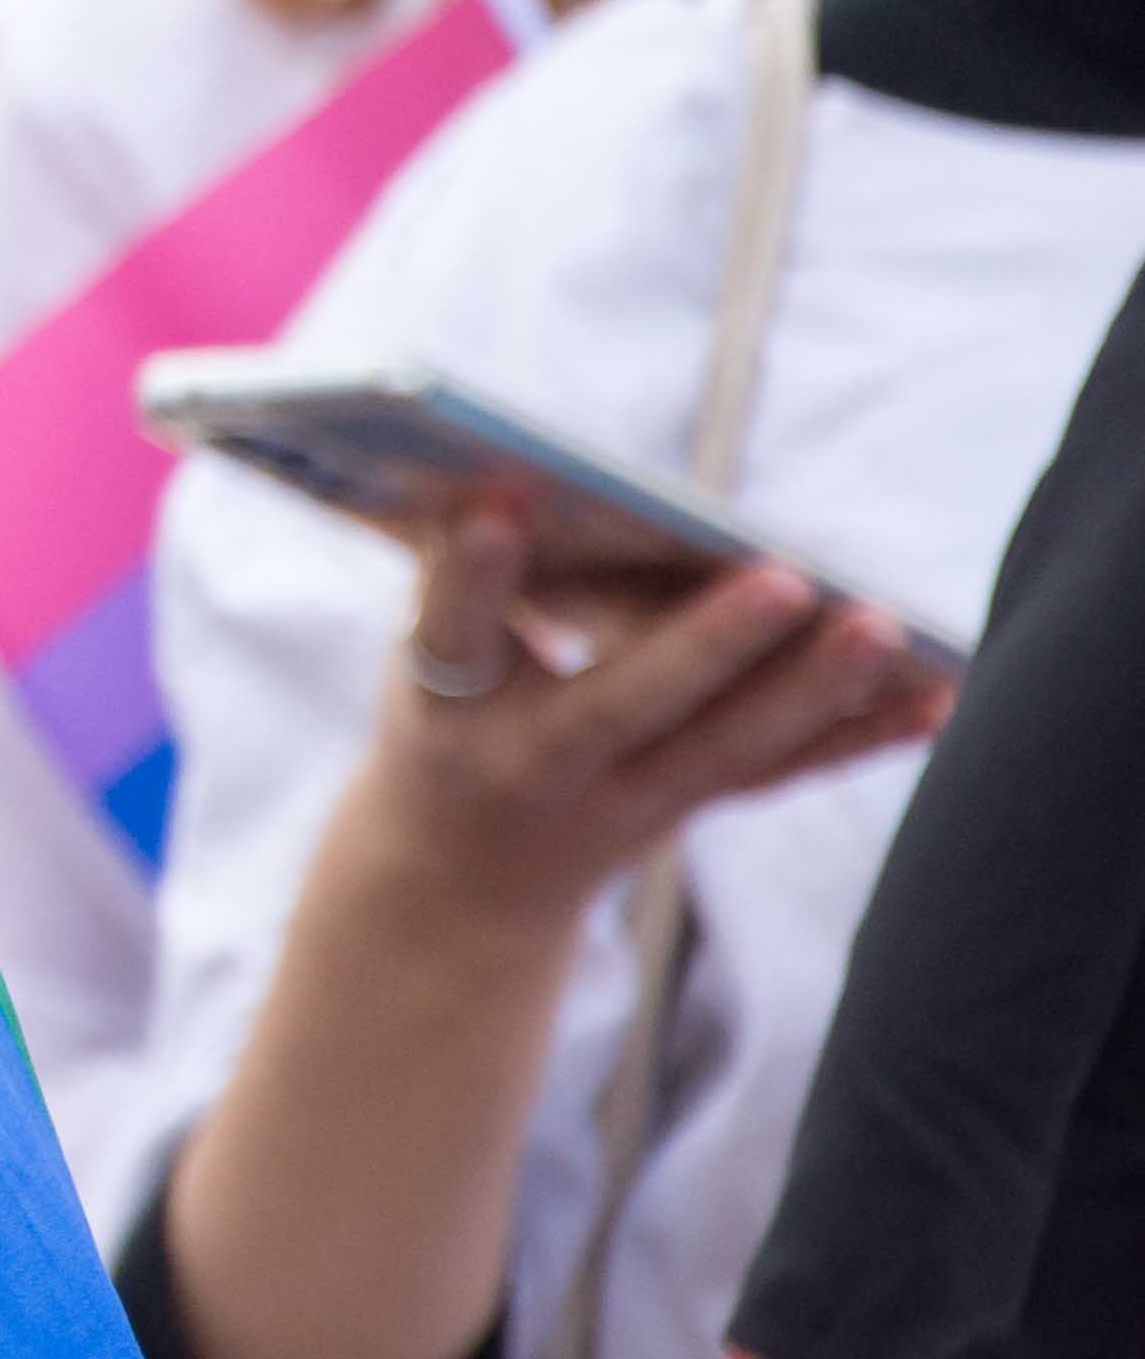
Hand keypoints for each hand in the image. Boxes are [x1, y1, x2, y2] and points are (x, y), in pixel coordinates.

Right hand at [355, 498, 949, 929]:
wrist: (459, 884)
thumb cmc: (444, 717)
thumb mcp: (426, 652)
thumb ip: (469, 575)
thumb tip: (543, 475)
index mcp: (442, 705)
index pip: (452, 630)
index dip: (473, 571)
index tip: (504, 499)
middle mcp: (531, 764)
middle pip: (625, 704)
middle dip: (707, 644)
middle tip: (784, 580)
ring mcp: (618, 801)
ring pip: (725, 748)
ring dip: (812, 690)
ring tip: (882, 626)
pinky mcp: (684, 811)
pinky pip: (778, 772)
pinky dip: (858, 735)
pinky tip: (932, 695)